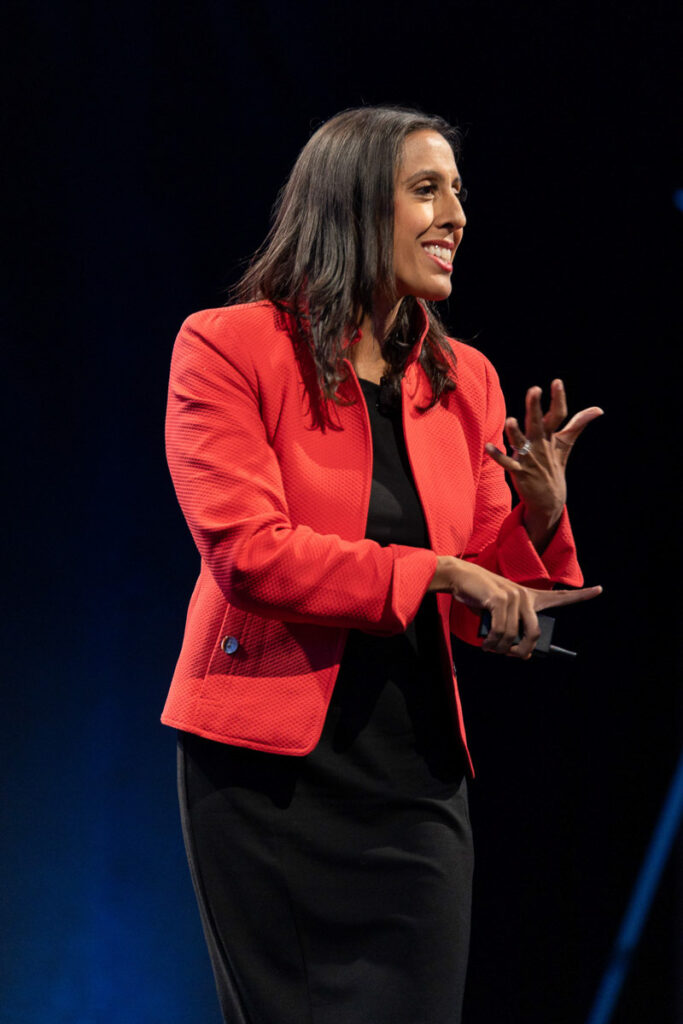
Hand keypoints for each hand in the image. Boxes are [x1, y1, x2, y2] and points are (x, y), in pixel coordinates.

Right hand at [429, 555, 601, 658]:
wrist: (460, 577)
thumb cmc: (480, 596)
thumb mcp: (499, 615)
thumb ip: (513, 630)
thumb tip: (522, 655)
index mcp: (530, 597)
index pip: (561, 597)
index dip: (582, 595)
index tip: (600, 589)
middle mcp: (525, 595)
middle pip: (535, 633)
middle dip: (523, 651)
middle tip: (510, 656)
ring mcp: (513, 596)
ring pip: (514, 636)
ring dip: (500, 649)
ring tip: (490, 649)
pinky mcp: (499, 599)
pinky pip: (501, 630)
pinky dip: (493, 642)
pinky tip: (487, 644)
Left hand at [485, 380, 602, 543]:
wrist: (550, 500)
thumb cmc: (554, 467)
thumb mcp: (565, 445)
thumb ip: (576, 425)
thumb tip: (598, 410)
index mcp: (551, 437)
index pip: (558, 415)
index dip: (558, 399)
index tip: (557, 382)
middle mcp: (540, 445)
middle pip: (538, 423)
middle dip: (535, 407)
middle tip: (535, 390)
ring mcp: (530, 459)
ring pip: (521, 442)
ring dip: (515, 432)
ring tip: (511, 420)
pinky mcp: (519, 472)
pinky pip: (507, 462)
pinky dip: (498, 455)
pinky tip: (488, 445)